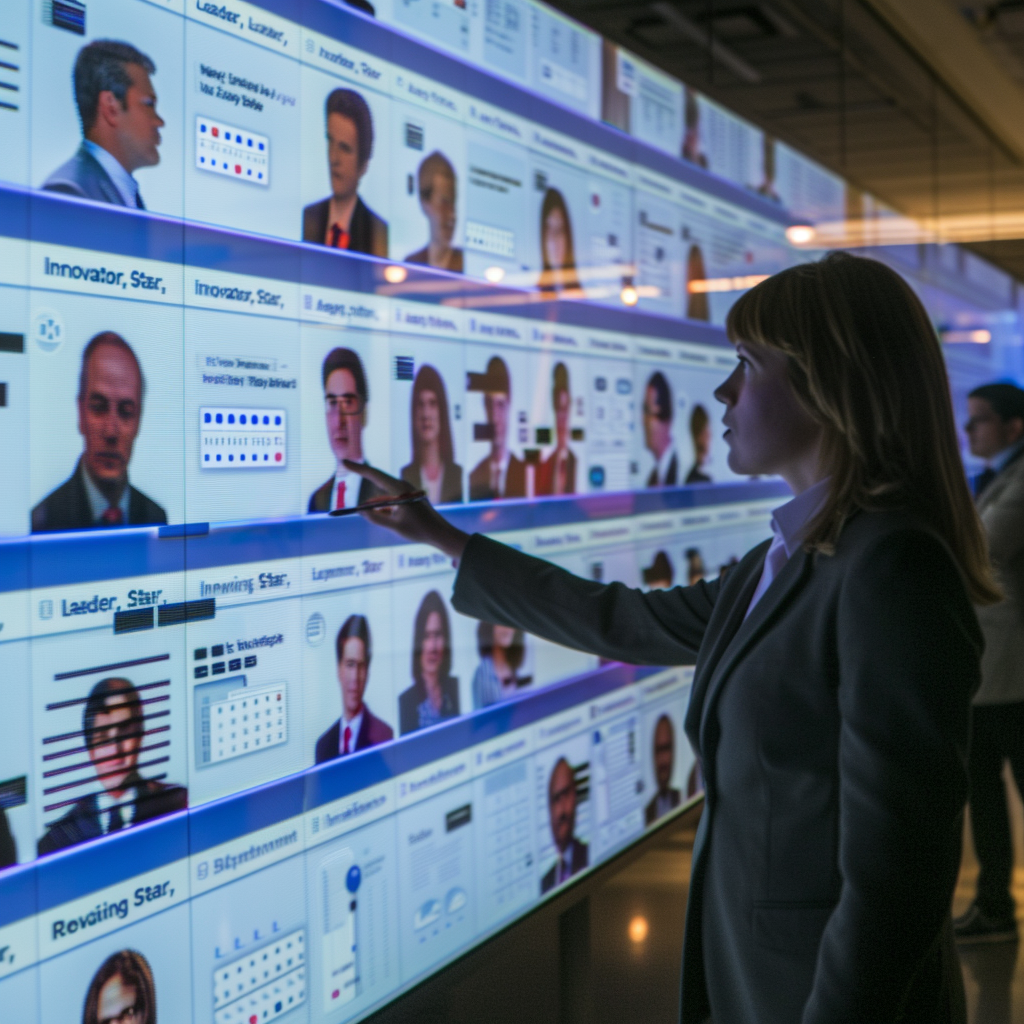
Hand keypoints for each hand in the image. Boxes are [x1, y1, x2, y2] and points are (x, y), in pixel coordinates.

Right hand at [343, 460, 468, 560]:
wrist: (440, 534)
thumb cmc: (418, 530)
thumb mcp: (393, 526)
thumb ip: (375, 517)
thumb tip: (360, 510)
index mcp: (399, 489)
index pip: (374, 475)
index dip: (358, 468)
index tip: (344, 462)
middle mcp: (403, 486)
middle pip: (378, 480)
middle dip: (363, 476)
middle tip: (347, 468)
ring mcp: (407, 491)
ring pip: (385, 494)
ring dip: (378, 503)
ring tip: (388, 516)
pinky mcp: (409, 497)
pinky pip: (392, 500)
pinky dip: (386, 508)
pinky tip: (397, 521)